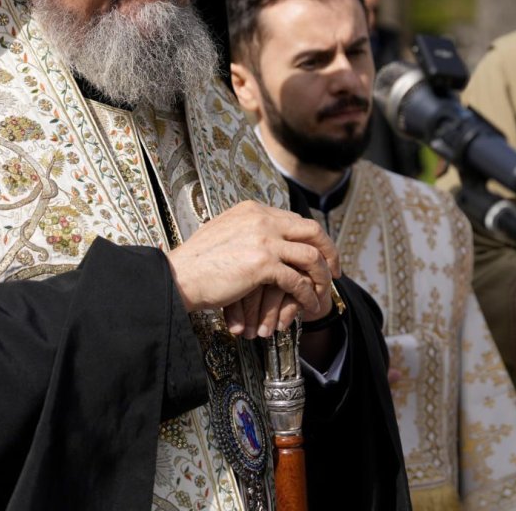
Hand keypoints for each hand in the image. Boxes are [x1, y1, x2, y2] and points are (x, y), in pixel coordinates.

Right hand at [165, 201, 333, 336]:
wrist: (179, 275)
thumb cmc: (197, 262)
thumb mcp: (225, 232)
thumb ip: (248, 231)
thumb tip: (268, 240)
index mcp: (254, 210)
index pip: (295, 219)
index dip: (314, 238)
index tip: (321, 254)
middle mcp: (262, 219)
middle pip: (312, 231)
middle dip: (329, 252)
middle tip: (336, 271)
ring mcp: (264, 240)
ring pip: (311, 256)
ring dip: (322, 277)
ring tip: (323, 293)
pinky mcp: (263, 264)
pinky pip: (297, 280)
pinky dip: (307, 295)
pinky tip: (308, 305)